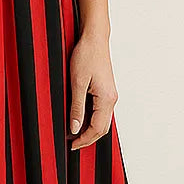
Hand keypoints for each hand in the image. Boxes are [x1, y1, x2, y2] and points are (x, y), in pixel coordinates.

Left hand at [67, 30, 117, 150]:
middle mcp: (112, 99)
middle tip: (71, 143)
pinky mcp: (107, 90)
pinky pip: (101, 112)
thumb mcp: (77, 82)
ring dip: (90, 130)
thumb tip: (75, 128)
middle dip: (88, 138)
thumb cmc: (86, 56)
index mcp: (106, 99)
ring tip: (73, 133)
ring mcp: (111, 95)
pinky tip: (80, 119)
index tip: (71, 145)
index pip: (97, 129)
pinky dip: (92, 120)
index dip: (84, 139)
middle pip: (103, 128)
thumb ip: (77, 107)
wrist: (95, 38)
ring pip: (103, 121)